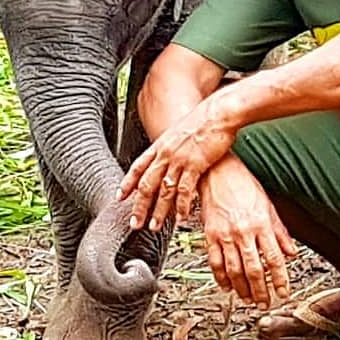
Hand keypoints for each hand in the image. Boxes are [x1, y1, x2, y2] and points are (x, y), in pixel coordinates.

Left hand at [118, 93, 238, 230]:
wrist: (219, 112)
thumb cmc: (206, 118)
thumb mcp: (181, 130)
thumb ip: (173, 144)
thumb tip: (170, 153)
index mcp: (161, 144)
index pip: (137, 167)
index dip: (127, 184)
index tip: (120, 197)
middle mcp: (166, 153)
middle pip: (146, 184)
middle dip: (139, 206)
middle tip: (135, 223)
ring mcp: (179, 160)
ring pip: (163, 191)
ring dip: (158, 211)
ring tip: (155, 226)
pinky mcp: (195, 165)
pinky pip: (185, 190)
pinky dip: (182, 206)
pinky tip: (181, 216)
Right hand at [200, 156, 297, 309]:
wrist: (219, 173)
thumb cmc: (245, 185)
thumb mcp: (269, 205)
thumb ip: (280, 231)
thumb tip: (291, 251)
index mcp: (261, 223)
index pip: (274, 258)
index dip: (280, 278)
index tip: (284, 291)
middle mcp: (244, 231)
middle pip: (254, 269)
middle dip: (261, 290)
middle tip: (265, 301)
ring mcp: (226, 235)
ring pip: (234, 270)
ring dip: (242, 288)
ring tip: (248, 298)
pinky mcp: (210, 235)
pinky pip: (215, 262)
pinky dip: (221, 277)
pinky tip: (228, 285)